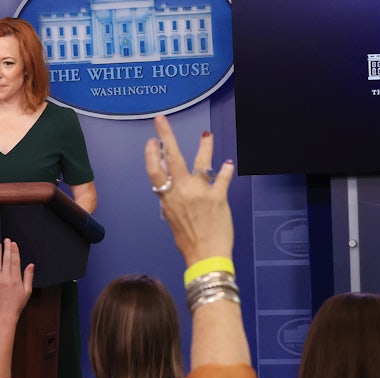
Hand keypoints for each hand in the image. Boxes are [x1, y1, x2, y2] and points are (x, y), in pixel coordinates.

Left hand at [0, 238, 33, 321]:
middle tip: (7, 240)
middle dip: (7, 249)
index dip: (14, 251)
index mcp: (15, 279)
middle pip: (7, 260)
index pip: (15, 261)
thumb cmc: (18, 303)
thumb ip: (28, 276)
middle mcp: (6, 278)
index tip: (13, 244)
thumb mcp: (27, 290)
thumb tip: (31, 265)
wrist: (6, 313)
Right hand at [144, 115, 234, 264]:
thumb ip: (173, 200)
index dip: (151, 154)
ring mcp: (200, 192)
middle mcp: (181, 191)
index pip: (154, 171)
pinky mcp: (218, 197)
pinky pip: (222, 178)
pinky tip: (228, 164)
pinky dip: (225, 170)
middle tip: (161, 120)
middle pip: (171, 158)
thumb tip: (173, 188)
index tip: (151, 141)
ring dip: (204, 147)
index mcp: (168, 198)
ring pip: (201, 162)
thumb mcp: (173, 219)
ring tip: (206, 135)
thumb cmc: (188, 241)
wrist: (205, 255)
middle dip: (165, 136)